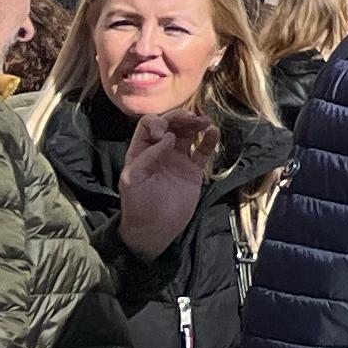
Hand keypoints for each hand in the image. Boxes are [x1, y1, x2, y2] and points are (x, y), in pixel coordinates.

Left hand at [117, 109, 212, 256]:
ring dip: (196, 123)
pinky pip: (203, 150)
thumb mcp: (134, 179)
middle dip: (180, 118)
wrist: (156, 230)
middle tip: (191, 119)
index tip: (164, 134)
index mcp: (141, 152)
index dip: (157, 123)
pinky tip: (213, 132)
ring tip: (205, 122)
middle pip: (170, 125)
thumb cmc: (139, 206)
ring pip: (188, 133)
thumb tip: (167, 136)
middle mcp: (160, 151)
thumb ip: (147, 156)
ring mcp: (178, 160)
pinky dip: (209, 140)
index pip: (148, 126)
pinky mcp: (193, 170)